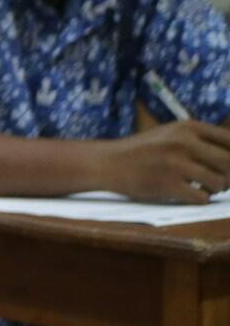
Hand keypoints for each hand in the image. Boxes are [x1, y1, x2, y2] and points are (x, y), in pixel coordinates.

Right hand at [96, 121, 229, 203]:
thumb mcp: (171, 133)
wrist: (108, 162)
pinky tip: (190, 194)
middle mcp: (185, 143)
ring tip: (204, 187)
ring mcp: (176, 164)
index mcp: (189, 127)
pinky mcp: (168, 185)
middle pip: (229, 162)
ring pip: (219, 182)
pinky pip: (202, 197)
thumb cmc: (142, 149)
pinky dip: (201, 199)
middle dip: (229, 175)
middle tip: (221, 180)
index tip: (227, 165)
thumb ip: (199, 139)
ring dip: (216, 188)